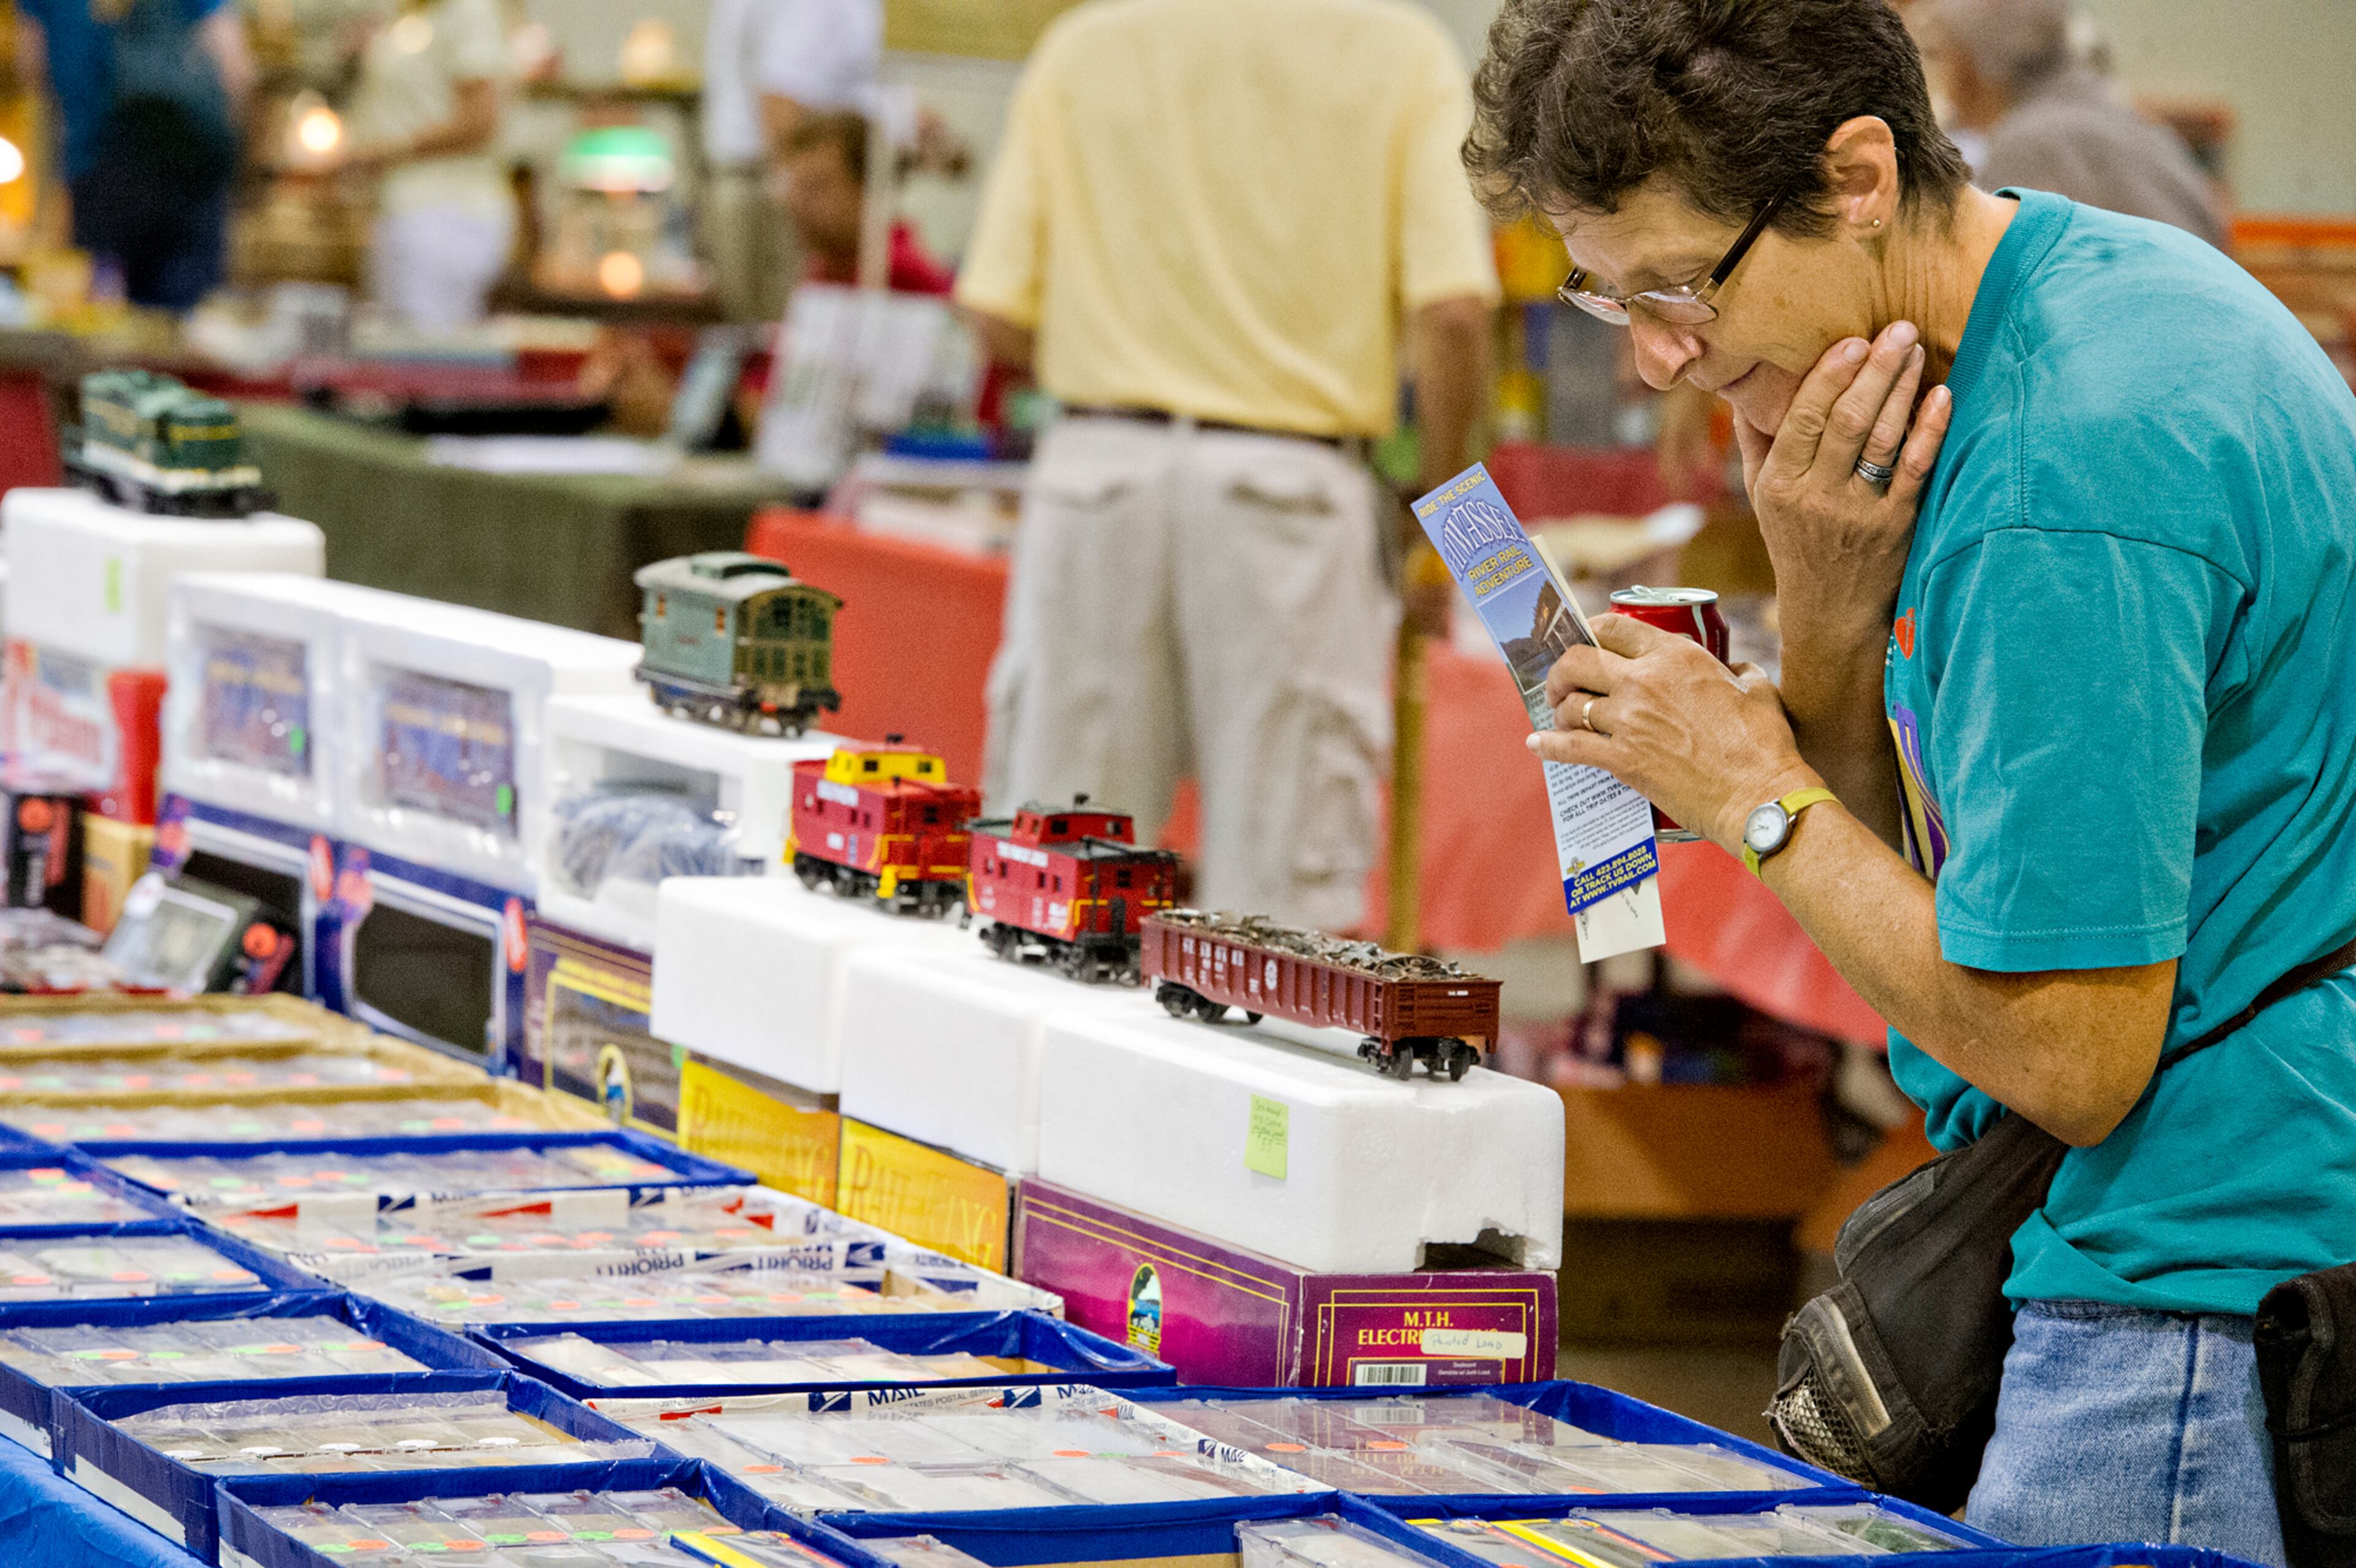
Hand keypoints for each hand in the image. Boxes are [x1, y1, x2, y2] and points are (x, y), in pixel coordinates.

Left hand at [1532, 613, 1820, 852]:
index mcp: (1675, 656)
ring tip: (1561, 718)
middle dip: (1562, 670)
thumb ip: (1739, 670)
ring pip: (1572, 705)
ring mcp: (1629, 721)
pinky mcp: (1622, 759)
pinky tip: (1537, 745)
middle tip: (1562, 683)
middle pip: (1578, 660)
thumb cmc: (1764, 745)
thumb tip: (1734, 668)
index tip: (1584, 639)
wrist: (1758, 795)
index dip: (1591, 630)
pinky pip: (1571, 748)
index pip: (1615, 627)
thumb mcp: (1758, 690)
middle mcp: (1644, 681)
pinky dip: (1549, 746)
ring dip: (1560, 711)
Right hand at [1733, 321, 1951, 641]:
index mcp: (1778, 486)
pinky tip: (1942, 396)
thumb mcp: (1761, 497)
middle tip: (1897, 329)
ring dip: (1902, 389)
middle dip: (1875, 370)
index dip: (1829, 377)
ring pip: (1883, 439)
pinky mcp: (1896, 526)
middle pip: (1847, 422)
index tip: (1852, 341)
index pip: (1803, 420)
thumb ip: (1755, 442)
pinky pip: (1915, 470)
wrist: (1829, 614)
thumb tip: (1743, 387)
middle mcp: (1815, 498)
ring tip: (1916, 349)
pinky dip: (1930, 430)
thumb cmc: (1795, 543)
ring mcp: (1858, 513)